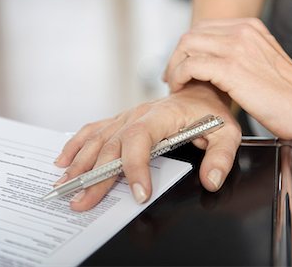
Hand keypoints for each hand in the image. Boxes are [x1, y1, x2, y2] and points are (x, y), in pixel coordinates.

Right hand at [54, 82, 240, 210]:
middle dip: (96, 176)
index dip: (135, 167)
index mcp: (162, 116)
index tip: (138, 194)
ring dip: (80, 164)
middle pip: (111, 146)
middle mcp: (138, 114)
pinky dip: (76, 145)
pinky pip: (93, 130)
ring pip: (97, 140)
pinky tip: (64, 160)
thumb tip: (211, 180)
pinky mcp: (121, 120)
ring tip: (65, 187)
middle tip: (83, 201)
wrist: (199, 90)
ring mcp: (126, 116)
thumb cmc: (211, 112)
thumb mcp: (226, 132)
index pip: (140, 140)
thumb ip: (221, 156)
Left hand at [164, 18, 291, 139]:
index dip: (188, 48)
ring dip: (175, 66)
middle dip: (177, 56)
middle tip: (173, 77)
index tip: (182, 66)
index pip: (204, 28)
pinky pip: (190, 65)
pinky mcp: (231, 68)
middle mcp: (242, 31)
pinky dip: (179, 76)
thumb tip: (216, 64)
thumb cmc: (287, 94)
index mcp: (250, 27)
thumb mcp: (262, 62)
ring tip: (176, 84)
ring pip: (187, 45)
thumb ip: (241, 55)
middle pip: (192, 34)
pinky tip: (182, 89)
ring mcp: (237, 47)